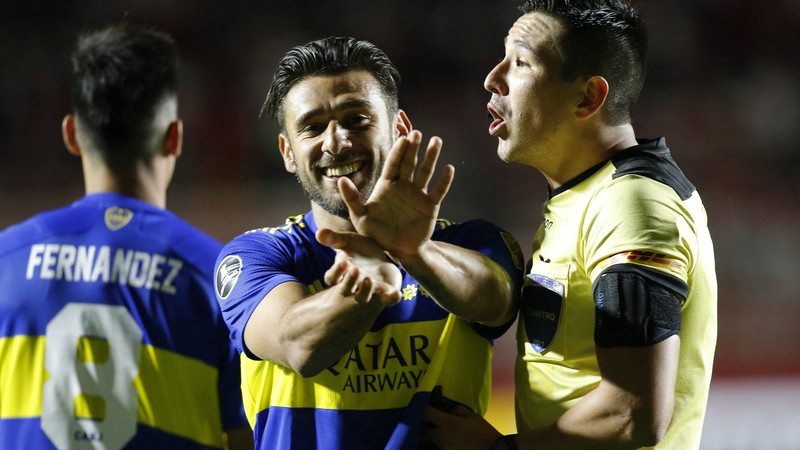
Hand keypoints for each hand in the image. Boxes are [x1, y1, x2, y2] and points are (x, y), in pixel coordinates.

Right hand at [316, 228, 401, 306]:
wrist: (381, 258)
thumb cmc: (359, 251)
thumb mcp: (347, 241)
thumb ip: (334, 238)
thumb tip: (319, 233)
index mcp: (341, 274)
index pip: (332, 278)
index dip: (336, 272)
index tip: (343, 260)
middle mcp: (353, 285)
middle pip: (348, 289)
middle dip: (351, 281)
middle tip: (356, 269)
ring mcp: (370, 291)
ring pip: (365, 296)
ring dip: (367, 290)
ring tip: (370, 279)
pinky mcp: (385, 292)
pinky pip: (388, 299)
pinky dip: (391, 298)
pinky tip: (396, 293)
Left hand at [337, 130, 454, 260]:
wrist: (397, 251)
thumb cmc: (376, 233)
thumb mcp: (360, 217)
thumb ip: (352, 199)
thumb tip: (342, 180)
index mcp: (387, 185)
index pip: (392, 164)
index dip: (398, 151)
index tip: (403, 138)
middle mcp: (403, 186)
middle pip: (409, 163)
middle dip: (413, 148)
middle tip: (417, 133)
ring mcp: (418, 194)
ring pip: (425, 172)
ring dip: (431, 157)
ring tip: (436, 141)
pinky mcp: (430, 205)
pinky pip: (438, 190)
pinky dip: (444, 180)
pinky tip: (449, 168)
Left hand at [422, 405, 501, 449]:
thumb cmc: (484, 433)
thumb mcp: (473, 416)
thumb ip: (458, 410)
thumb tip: (449, 411)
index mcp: (446, 423)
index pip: (425, 413)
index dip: (423, 409)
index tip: (425, 407)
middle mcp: (440, 437)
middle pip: (421, 432)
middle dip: (422, 427)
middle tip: (427, 423)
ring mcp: (442, 449)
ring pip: (430, 442)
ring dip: (433, 437)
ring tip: (442, 434)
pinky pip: (439, 448)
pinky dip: (441, 445)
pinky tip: (450, 441)